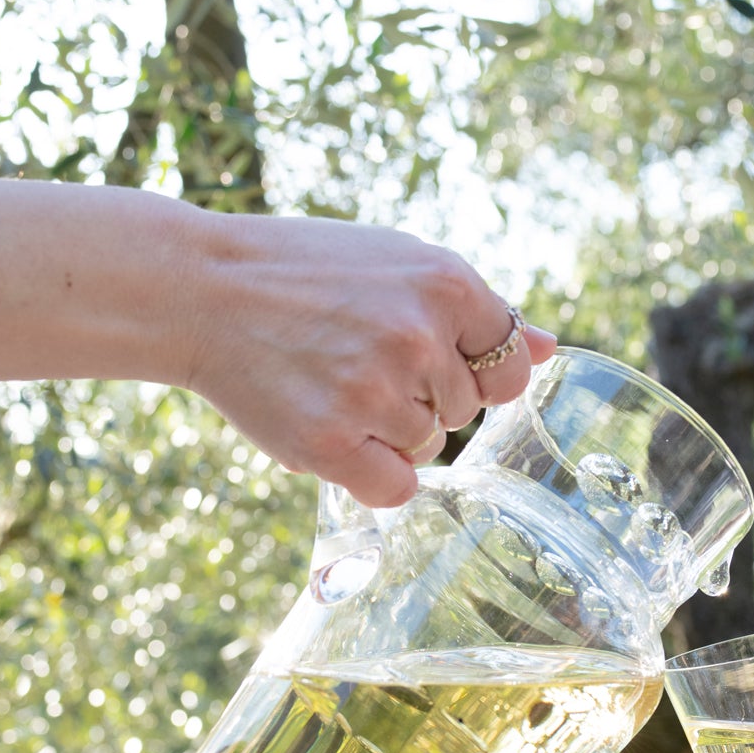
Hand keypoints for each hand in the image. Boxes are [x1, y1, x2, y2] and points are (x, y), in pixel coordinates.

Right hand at [180, 212, 554, 505]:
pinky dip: (372, 476)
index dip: (477, 372)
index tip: (434, 364)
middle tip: (357, 361)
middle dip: (423, 398)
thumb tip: (549, 346)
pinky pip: (395, 489)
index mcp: (446, 283)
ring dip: (389, 432)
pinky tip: (335, 435)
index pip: (511, 363)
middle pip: (465, 411)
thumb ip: (476, 310)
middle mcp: (419, 337)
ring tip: (332, 384)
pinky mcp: (331, 442)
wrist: (204, 289)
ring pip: (427, 448)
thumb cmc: (305, 273)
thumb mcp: (399, 263)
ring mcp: (375, 392)